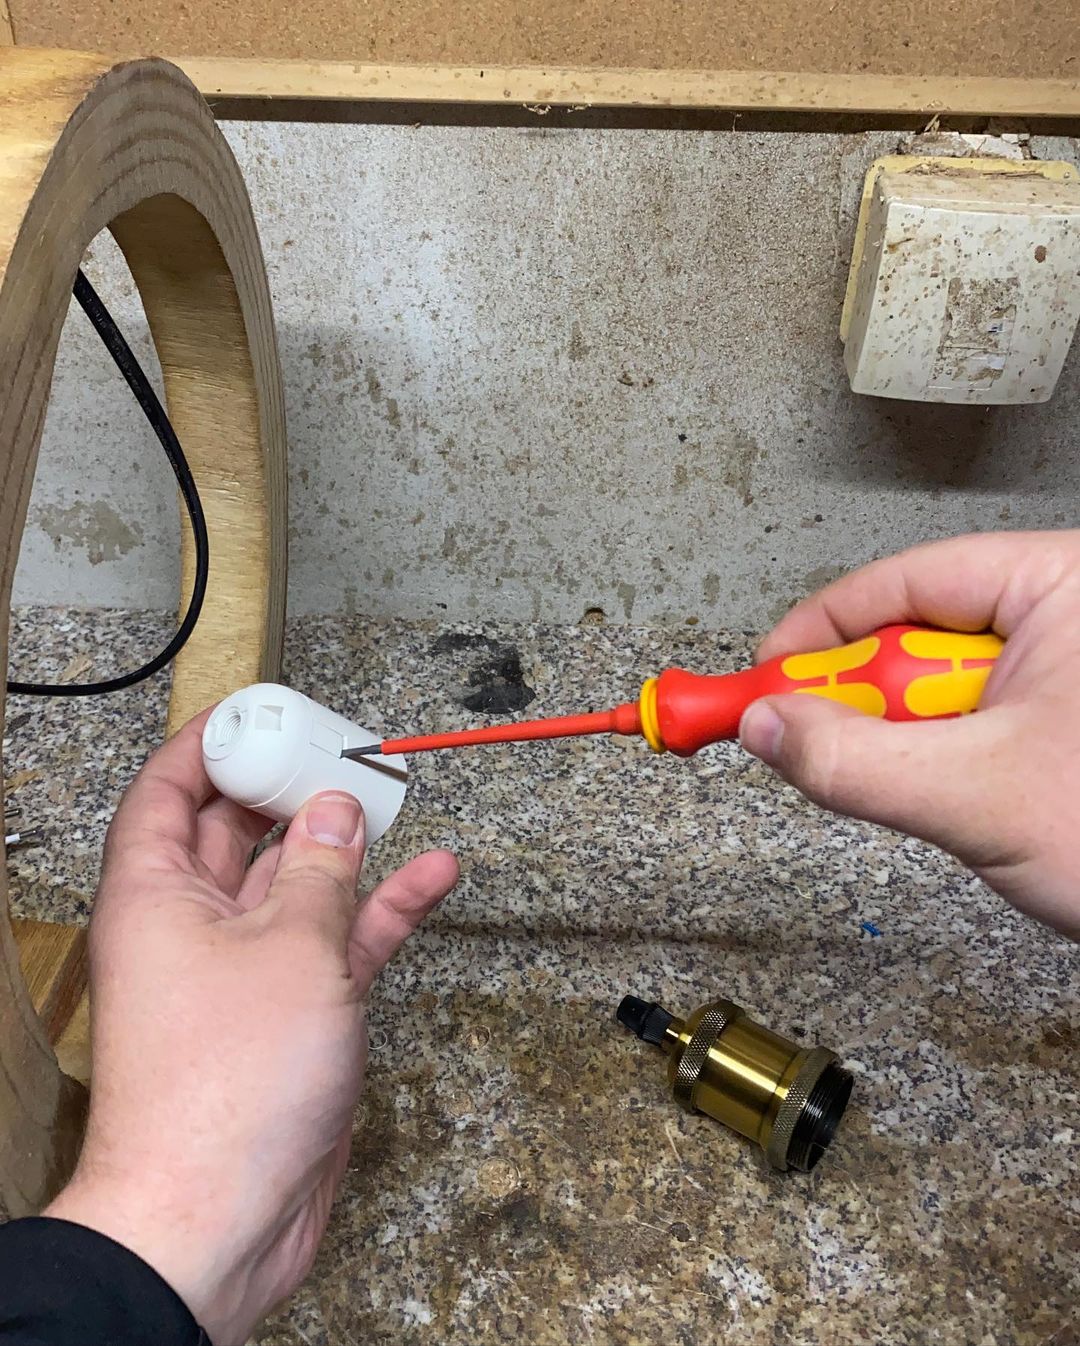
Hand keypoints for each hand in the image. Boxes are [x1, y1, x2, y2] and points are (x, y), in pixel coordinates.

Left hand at [46, 709, 458, 1343]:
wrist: (221, 1218)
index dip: (208, 746)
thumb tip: (334, 809)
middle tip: (341, 746)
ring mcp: (246, 971)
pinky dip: (383, 908)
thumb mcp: (288, 949)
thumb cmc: (223, 1087)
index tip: (257, 713)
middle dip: (289, 786)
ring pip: (300, 883)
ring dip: (347, 843)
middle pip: (239, 831)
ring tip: (394, 794)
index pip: (168, 793)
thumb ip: (320, 872)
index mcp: (157, 896)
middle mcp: (194, 926)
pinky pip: (339, 940)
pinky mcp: (293, 1013)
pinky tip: (432, 876)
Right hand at [738, 530, 1079, 938]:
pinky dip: (940, 758)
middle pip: (919, 630)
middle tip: (816, 741)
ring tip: (940, 788)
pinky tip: (960, 792)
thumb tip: (764, 728)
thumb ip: (855, 761)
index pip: (911, 578)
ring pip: (939, 683)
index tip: (763, 676)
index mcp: (1064, 587)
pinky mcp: (1058, 717)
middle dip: (868, 697)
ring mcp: (1063, 667)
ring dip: (910, 738)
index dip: (823, 628)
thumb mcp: (980, 796)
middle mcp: (1064, 614)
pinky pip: (969, 718)